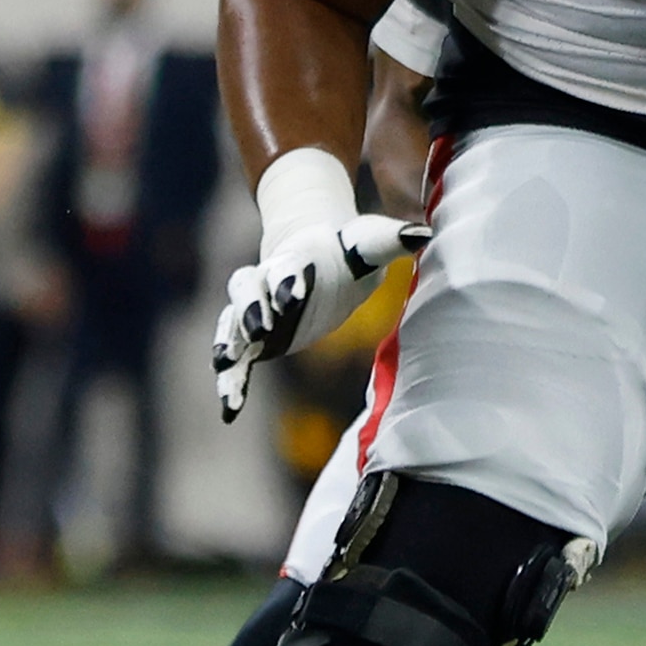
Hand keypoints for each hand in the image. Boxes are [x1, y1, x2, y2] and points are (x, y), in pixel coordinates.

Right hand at [210, 209, 409, 421]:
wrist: (323, 256)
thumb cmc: (349, 249)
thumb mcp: (370, 242)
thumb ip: (390, 239)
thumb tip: (421, 235)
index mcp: (296, 257)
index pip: (286, 265)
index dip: (287, 279)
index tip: (295, 295)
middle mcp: (267, 281)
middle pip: (247, 288)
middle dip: (250, 308)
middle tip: (260, 328)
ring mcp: (257, 309)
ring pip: (232, 322)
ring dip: (228, 342)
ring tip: (225, 366)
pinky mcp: (256, 337)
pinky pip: (237, 356)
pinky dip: (231, 379)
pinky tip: (230, 411)